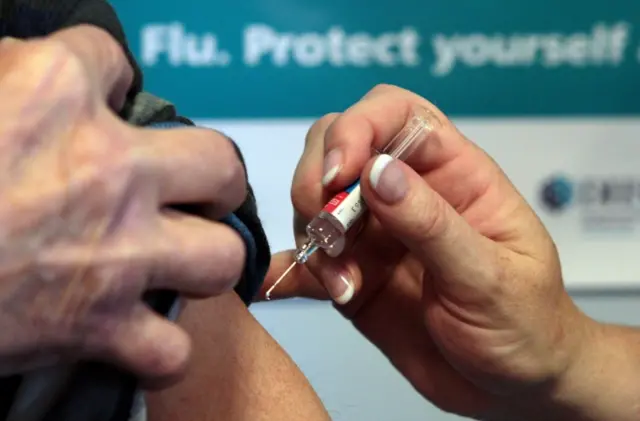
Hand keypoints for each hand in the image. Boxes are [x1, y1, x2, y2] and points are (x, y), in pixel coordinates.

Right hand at [0, 26, 245, 384]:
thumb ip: (8, 74)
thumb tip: (38, 68)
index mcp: (51, 93)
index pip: (110, 62)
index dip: (108, 81)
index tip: (103, 100)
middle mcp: (105, 169)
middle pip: (217, 161)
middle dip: (211, 178)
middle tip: (190, 189)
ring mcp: (114, 253)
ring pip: (221, 255)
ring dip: (205, 259)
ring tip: (180, 258)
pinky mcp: (96, 327)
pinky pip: (170, 350)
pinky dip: (161, 349)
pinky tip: (141, 336)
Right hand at [260, 85, 594, 418]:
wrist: (514, 388)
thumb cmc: (527, 324)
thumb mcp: (490, 276)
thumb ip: (432, 224)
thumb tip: (376, 172)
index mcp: (454, 175)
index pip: (395, 113)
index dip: (358, 126)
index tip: (340, 173)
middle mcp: (407, 195)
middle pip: (337, 147)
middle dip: (317, 182)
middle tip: (329, 234)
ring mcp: (375, 235)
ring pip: (315, 203)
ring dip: (313, 239)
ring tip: (342, 286)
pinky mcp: (353, 275)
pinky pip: (307, 262)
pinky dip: (288, 271)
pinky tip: (279, 288)